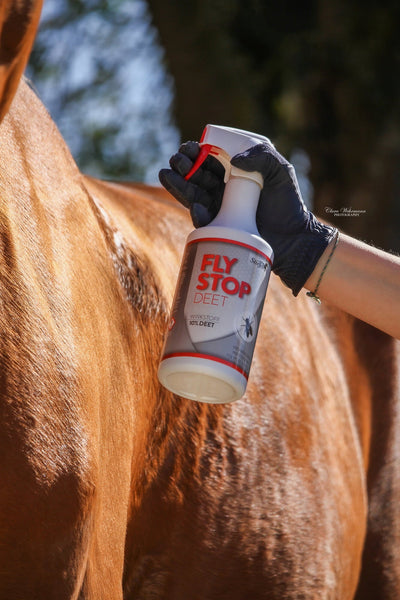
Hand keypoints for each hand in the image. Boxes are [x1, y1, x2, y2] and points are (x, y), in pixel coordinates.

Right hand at [159, 140, 336, 295]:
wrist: (293, 238)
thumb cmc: (288, 202)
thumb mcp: (281, 171)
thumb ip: (263, 156)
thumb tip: (235, 160)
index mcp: (234, 171)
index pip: (209, 157)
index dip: (196, 151)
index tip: (190, 148)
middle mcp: (222, 188)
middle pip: (195, 174)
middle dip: (182, 165)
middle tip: (178, 161)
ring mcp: (218, 208)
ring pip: (192, 194)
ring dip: (178, 184)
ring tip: (168, 174)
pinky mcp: (218, 228)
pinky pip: (202, 220)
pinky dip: (197, 213)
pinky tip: (197, 207)